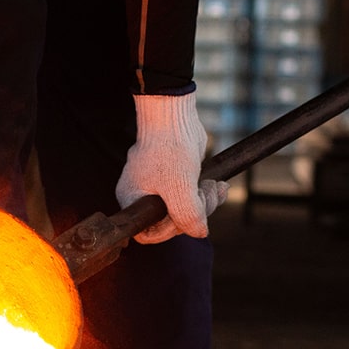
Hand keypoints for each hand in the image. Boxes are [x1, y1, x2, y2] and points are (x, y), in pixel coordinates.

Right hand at [116, 92, 229, 244]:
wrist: (174, 115)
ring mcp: (159, 188)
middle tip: (206, 196)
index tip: (185, 219)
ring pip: (184, 210)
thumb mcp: (179, 188)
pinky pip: (190, 197)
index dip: (169, 231)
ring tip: (214, 187)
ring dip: (205, 203)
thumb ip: (188, 215)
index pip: (148, 233)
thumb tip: (199, 232)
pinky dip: (206, 194)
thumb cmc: (168, 147)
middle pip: (170, 222)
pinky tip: (216, 186)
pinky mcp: (175, 180)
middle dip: (194, 212)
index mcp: (132, 200)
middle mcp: (142, 197)